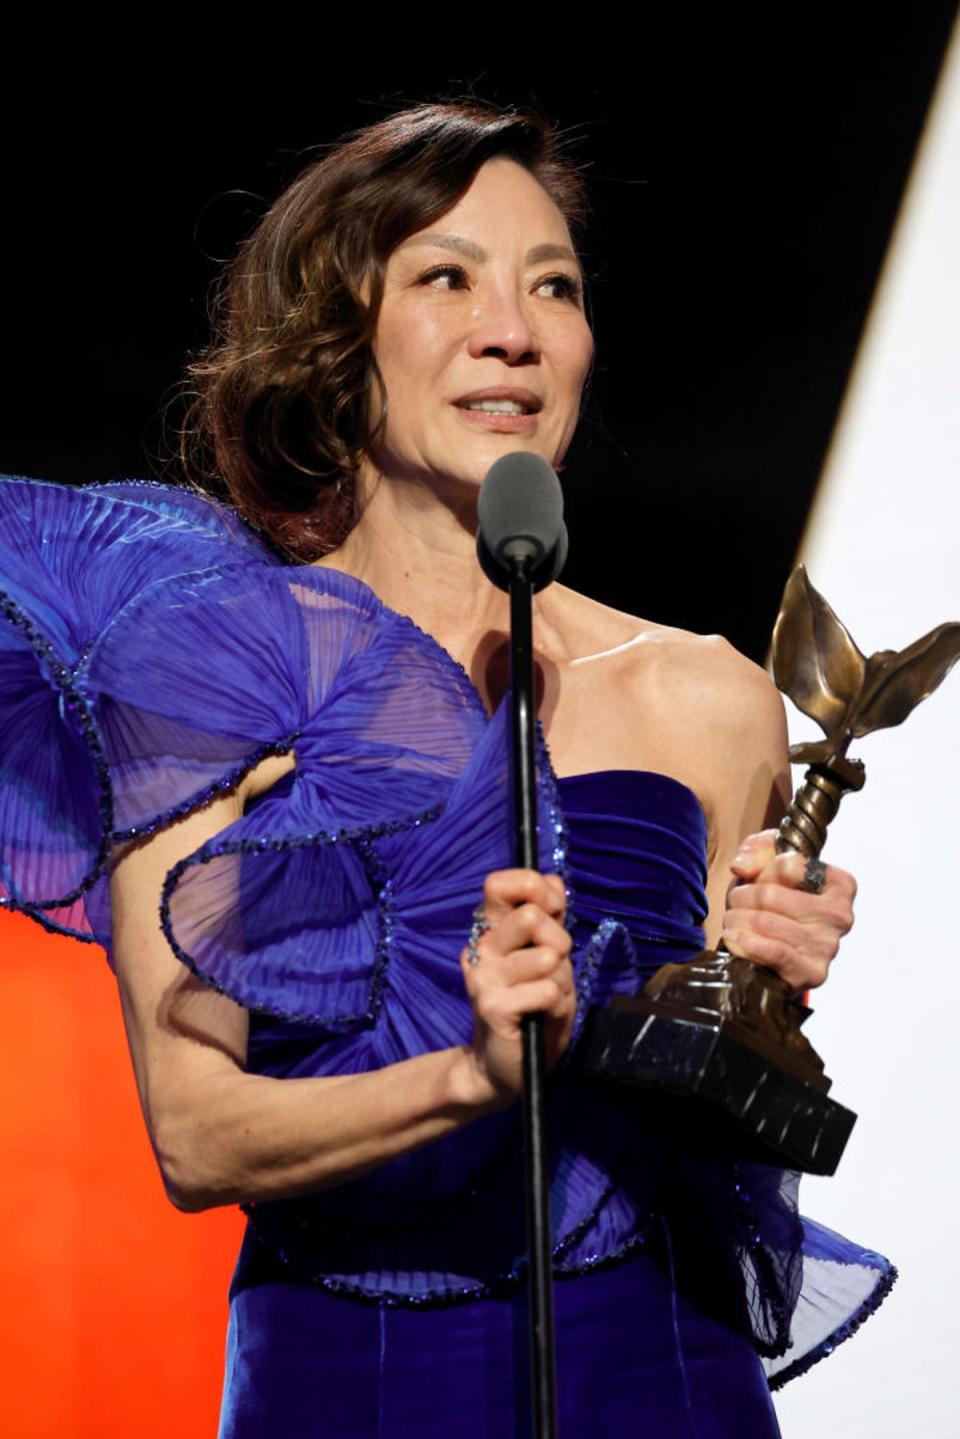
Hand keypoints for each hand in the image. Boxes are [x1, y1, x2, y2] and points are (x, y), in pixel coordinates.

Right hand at [460, 869, 573, 1105]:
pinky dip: (558, 1006)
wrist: (505, 1065)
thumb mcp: (546, 955)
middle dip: (560, 942)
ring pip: (548, 957)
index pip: (499, 884)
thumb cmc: (531, 1005)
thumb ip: (549, 918)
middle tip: (552, 969)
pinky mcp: (493, 1006)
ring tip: (546, 998)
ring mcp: (483, 977)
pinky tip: (543, 1016)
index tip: (551, 913)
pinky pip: (547, 991)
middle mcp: (481, 948)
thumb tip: (554, 882)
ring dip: (561, 981)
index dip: (534, 890)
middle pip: (531, 916)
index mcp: (490, 930)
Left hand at [721, 830, 856, 994]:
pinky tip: (733, 937)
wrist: (770, 951)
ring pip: (764, 923)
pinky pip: (771, 951)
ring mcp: (828, 948)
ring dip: (736, 919)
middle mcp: (841, 917)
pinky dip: (744, 943)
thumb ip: (756, 849)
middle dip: (741, 896)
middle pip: (770, 895)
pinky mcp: (811, 973)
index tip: (757, 878)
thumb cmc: (773, 900)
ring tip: (732, 919)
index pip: (787, 865)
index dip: (762, 870)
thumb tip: (742, 867)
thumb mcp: (767, 861)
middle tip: (735, 902)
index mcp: (840, 886)